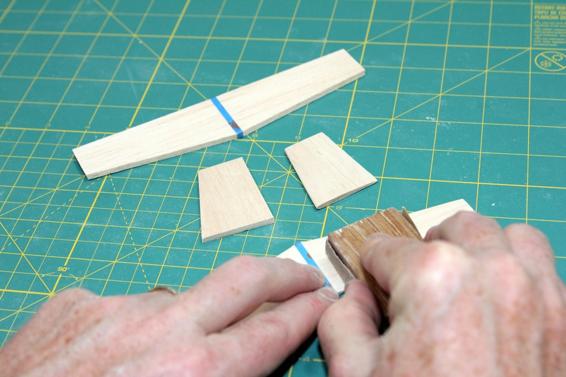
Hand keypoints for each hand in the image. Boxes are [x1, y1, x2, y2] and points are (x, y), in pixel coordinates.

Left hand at [0, 256, 336, 376]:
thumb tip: (246, 362)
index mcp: (196, 372)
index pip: (273, 329)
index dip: (306, 311)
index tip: (323, 298)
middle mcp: (161, 327)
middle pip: (246, 278)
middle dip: (286, 271)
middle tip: (306, 274)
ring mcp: (117, 305)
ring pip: (178, 299)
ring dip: (190, 320)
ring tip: (162, 361)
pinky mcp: (76, 300)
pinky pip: (124, 308)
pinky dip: (132, 330)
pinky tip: (106, 363)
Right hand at [318, 212, 565, 375]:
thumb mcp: (355, 374)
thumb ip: (341, 319)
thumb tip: (354, 294)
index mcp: (432, 275)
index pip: (385, 249)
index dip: (372, 272)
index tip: (375, 291)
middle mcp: (491, 268)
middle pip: (451, 227)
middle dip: (426, 250)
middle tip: (416, 287)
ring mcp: (537, 289)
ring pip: (507, 235)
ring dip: (481, 249)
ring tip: (464, 283)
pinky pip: (544, 268)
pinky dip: (519, 271)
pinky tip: (500, 304)